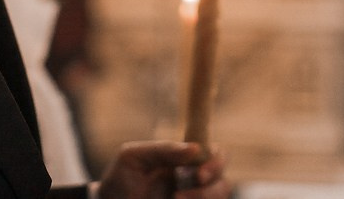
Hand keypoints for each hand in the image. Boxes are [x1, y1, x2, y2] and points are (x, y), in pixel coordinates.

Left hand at [96, 141, 230, 198]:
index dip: (216, 161)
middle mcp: (194, 181)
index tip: (199, 173)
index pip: (216, 155)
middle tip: (183, 193)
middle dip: (211, 189)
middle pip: (223, 182)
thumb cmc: (120, 180)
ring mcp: (193, 198)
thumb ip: (163, 150)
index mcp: (185, 161)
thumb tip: (195, 148)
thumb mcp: (133, 157)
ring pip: (220, 197)